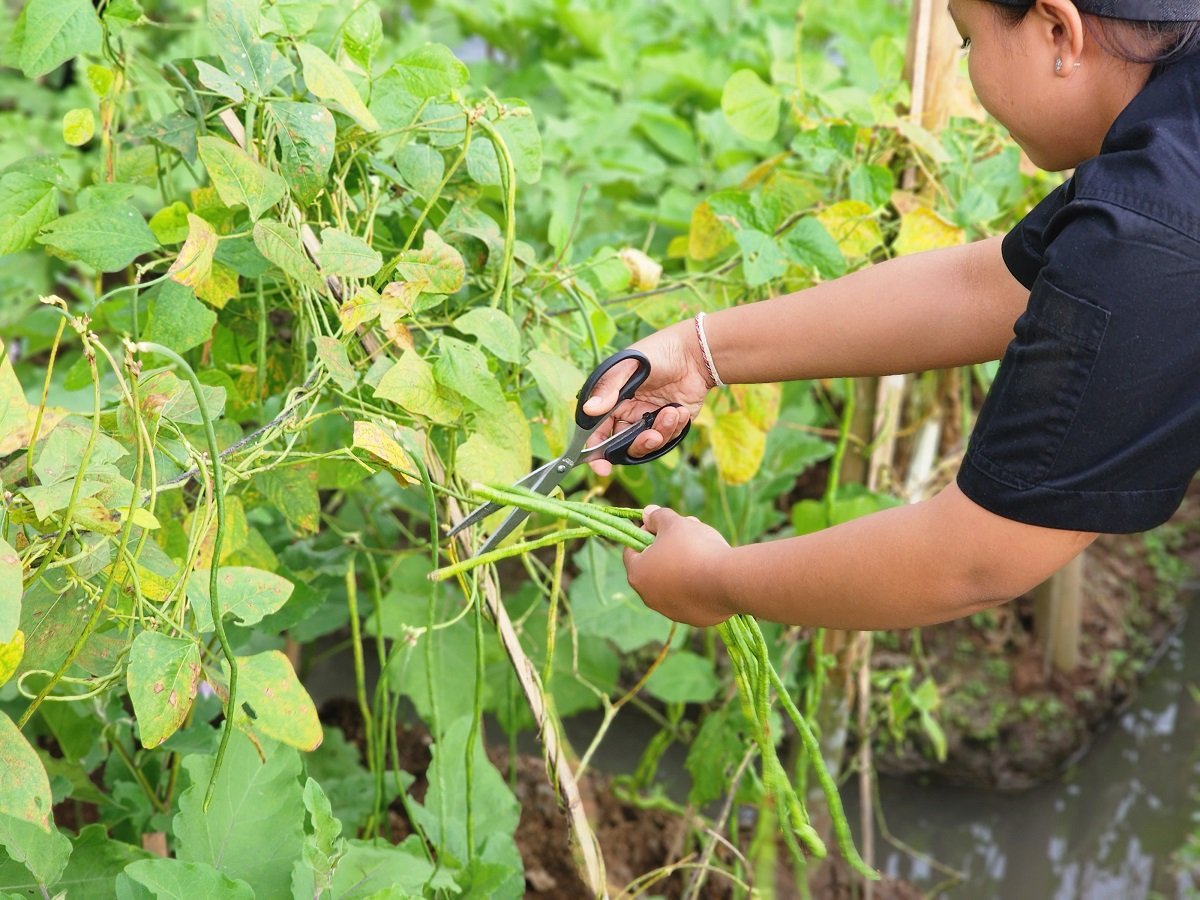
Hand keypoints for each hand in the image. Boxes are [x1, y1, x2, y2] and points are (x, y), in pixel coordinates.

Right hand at [581, 320, 712, 475]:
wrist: (695, 353)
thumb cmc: (657, 353)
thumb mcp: (628, 367)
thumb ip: (609, 389)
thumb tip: (589, 410)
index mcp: (612, 402)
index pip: (597, 432)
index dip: (596, 453)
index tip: (601, 468)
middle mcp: (628, 414)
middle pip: (623, 445)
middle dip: (638, 444)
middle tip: (652, 437)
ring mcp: (649, 420)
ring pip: (648, 444)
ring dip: (661, 433)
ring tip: (672, 412)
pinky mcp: (669, 423)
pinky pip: (668, 438)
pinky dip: (675, 426)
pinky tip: (680, 409)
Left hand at [623, 506, 734, 626]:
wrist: (728, 580)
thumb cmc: (693, 548)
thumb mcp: (673, 523)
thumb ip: (657, 516)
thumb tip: (647, 512)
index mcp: (638, 574)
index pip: (631, 551)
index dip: (645, 534)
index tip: (660, 525)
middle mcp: (650, 597)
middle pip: (654, 566)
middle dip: (667, 547)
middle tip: (685, 533)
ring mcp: (672, 611)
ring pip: (673, 582)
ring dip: (683, 565)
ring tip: (703, 548)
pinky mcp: (694, 618)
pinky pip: (692, 596)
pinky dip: (698, 583)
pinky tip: (712, 571)